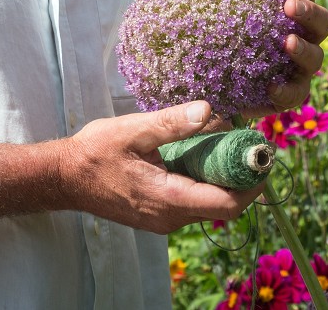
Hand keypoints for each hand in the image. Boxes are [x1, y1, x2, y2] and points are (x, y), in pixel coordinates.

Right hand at [57, 100, 261, 234]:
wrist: (64, 178)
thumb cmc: (95, 153)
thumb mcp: (133, 130)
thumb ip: (172, 122)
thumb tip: (208, 110)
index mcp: (169, 199)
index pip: (228, 203)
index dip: (252, 182)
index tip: (262, 154)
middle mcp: (172, 217)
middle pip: (225, 204)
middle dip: (242, 175)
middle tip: (249, 140)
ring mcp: (165, 218)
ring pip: (211, 202)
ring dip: (224, 175)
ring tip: (228, 139)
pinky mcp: (160, 213)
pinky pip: (195, 200)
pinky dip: (206, 178)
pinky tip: (202, 151)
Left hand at [211, 0, 327, 116]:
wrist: (212, 74)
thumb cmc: (228, 25)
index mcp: (293, 8)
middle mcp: (304, 36)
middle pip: (322, 22)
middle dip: (309, 12)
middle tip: (289, 6)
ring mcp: (299, 67)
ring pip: (316, 58)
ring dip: (305, 49)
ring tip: (287, 43)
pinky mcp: (287, 95)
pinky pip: (296, 94)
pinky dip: (287, 90)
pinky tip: (271, 87)